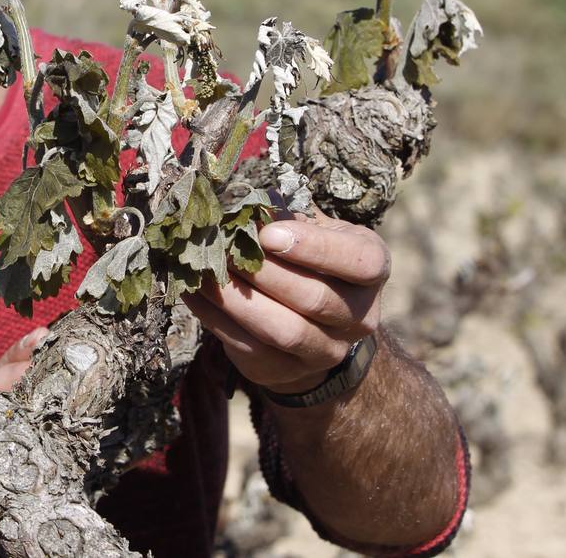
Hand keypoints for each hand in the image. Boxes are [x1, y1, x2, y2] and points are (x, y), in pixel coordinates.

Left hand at [184, 211, 387, 393]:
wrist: (312, 322)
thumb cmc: (307, 257)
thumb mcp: (311, 227)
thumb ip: (285, 211)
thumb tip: (239, 193)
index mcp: (371, 270)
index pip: (360, 263)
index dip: (315, 248)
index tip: (267, 233)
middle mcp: (360, 316)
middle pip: (315, 299)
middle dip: (264, 272)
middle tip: (222, 247)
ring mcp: (327, 350)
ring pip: (284, 330)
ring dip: (238, 299)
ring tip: (204, 270)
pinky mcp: (286, 371)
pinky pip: (250, 348)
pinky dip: (216, 319)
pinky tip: (194, 292)